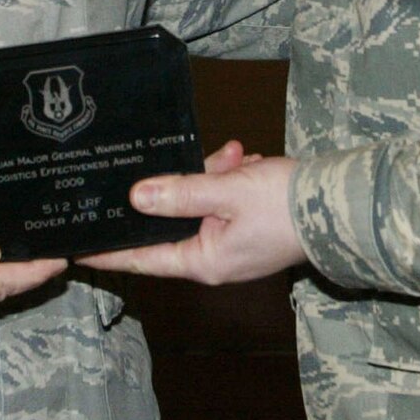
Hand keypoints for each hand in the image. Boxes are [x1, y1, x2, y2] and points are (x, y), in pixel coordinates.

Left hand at [80, 146, 307, 284]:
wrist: (342, 203)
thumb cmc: (285, 204)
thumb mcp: (226, 191)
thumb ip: (179, 192)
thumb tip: (136, 198)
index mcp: (203, 260)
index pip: (141, 257)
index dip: (109, 249)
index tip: (77, 246)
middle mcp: (213, 258)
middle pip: (174, 219)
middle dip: (184, 183)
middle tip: (212, 161)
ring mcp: (232, 244)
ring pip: (201, 203)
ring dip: (213, 175)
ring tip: (237, 159)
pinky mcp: (247, 229)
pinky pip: (223, 200)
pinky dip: (231, 179)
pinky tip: (247, 162)